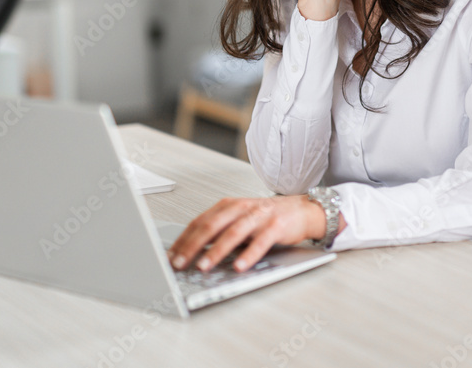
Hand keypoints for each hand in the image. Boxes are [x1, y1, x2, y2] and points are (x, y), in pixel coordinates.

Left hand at [166, 195, 343, 272]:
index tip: (169, 256)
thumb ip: (219, 232)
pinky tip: (239, 266)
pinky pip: (261, 241)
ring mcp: (259, 216)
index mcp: (228, 205)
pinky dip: (249, 254)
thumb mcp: (239, 220)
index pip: (199, 222)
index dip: (183, 239)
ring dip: (216, 250)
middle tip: (179, 262)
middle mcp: (241, 208)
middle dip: (192, 245)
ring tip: (203, 266)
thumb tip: (191, 252)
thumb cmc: (267, 218)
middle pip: (211, 225)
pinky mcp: (277, 225)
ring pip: (233, 232)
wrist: (302, 210)